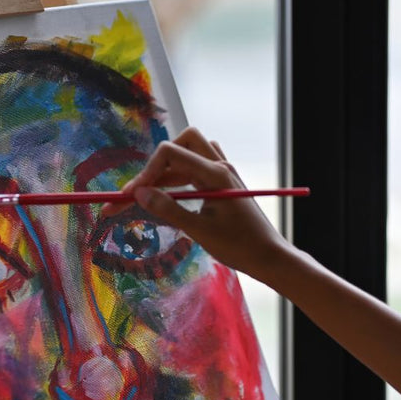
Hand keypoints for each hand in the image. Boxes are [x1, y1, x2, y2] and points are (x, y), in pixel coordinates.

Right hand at [109, 127, 294, 284]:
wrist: (269, 256)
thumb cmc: (239, 247)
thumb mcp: (199, 230)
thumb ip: (168, 209)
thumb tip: (139, 193)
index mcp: (215, 174)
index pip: (170, 153)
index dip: (147, 171)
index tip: (131, 195)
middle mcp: (220, 166)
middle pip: (182, 143)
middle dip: (157, 163)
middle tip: (141, 190)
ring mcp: (224, 173)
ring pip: (190, 154)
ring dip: (168, 171)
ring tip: (149, 196)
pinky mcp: (225, 183)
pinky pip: (199, 167)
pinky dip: (181, 177)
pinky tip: (171, 196)